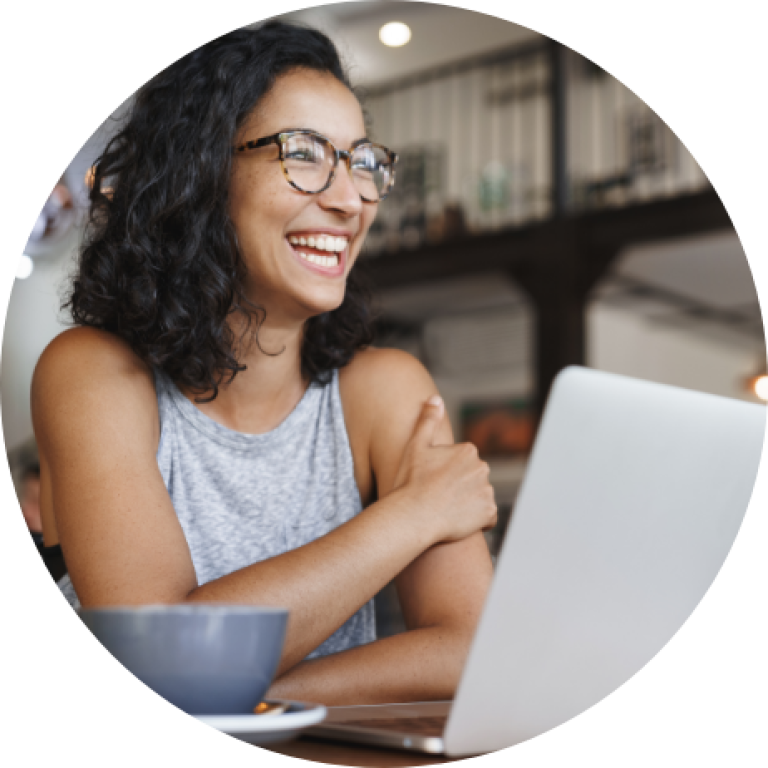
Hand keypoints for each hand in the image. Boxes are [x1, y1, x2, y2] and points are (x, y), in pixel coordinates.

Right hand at [392, 396, 497, 544]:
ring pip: (480, 497)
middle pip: (473, 479)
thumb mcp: (415, 446)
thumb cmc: (411, 481)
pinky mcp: (488, 513)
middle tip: (439, 496)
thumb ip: (428, 420)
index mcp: (468, 451)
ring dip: (469, 503)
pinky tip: (458, 521)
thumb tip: (436, 398)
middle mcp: (482, 468)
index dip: (448, 473)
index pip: (463, 463)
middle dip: (461, 487)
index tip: (433, 481)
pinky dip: (477, 520)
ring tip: (446, 510)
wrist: (413, 516)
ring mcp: (487, 491)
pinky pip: (486, 517)